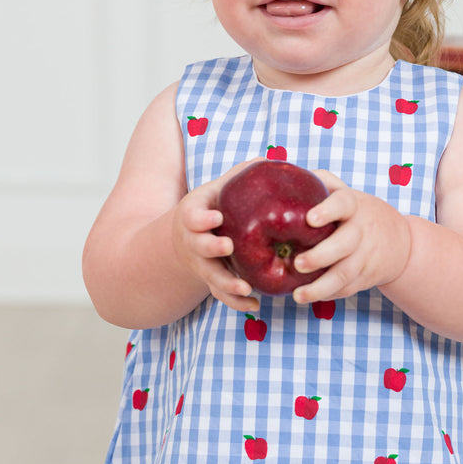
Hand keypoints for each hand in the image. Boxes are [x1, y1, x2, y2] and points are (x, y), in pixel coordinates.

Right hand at [171, 160, 261, 311]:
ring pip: (211, 278)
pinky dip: (237, 303)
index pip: (193, 216)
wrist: (188, 236)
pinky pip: (222, 296)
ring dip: (226, 284)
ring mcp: (202, 265)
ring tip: (246, 288)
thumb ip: (241, 175)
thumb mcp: (219, 188)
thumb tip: (274, 158)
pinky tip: (256, 305)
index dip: (202, 219)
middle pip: (199, 248)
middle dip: (211, 249)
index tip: (215, 217)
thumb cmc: (213, 207)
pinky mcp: (212, 282)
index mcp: (194, 216)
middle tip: (228, 247)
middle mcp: (194, 242)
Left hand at [290, 170, 411, 304]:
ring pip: (345, 274)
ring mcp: (365, 256)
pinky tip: (307, 297)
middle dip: (320, 256)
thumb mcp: (343, 193)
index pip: (343, 204)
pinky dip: (327, 295)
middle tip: (297, 264)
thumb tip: (275, 169)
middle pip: (344, 245)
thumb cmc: (356, 212)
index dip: (328, 210)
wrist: (398, 241)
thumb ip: (317, 183)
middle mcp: (360, 231)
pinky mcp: (365, 277)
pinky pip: (346, 289)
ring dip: (321, 286)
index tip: (310, 219)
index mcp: (353, 206)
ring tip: (298, 295)